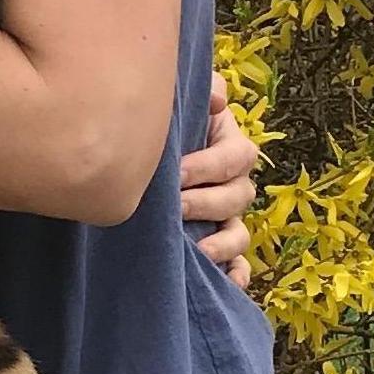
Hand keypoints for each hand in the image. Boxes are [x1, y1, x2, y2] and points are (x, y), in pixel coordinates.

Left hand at [179, 69, 261, 290]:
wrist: (133, 152)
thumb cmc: (159, 125)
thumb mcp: (176, 100)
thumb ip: (200, 90)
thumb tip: (218, 100)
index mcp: (228, 146)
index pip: (236, 157)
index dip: (210, 166)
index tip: (177, 172)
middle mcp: (232, 183)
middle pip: (239, 197)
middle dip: (208, 204)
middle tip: (176, 208)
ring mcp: (226, 217)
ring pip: (239, 233)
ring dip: (222, 244)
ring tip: (195, 250)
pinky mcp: (217, 245)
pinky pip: (238, 265)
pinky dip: (235, 276)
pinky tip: (227, 284)